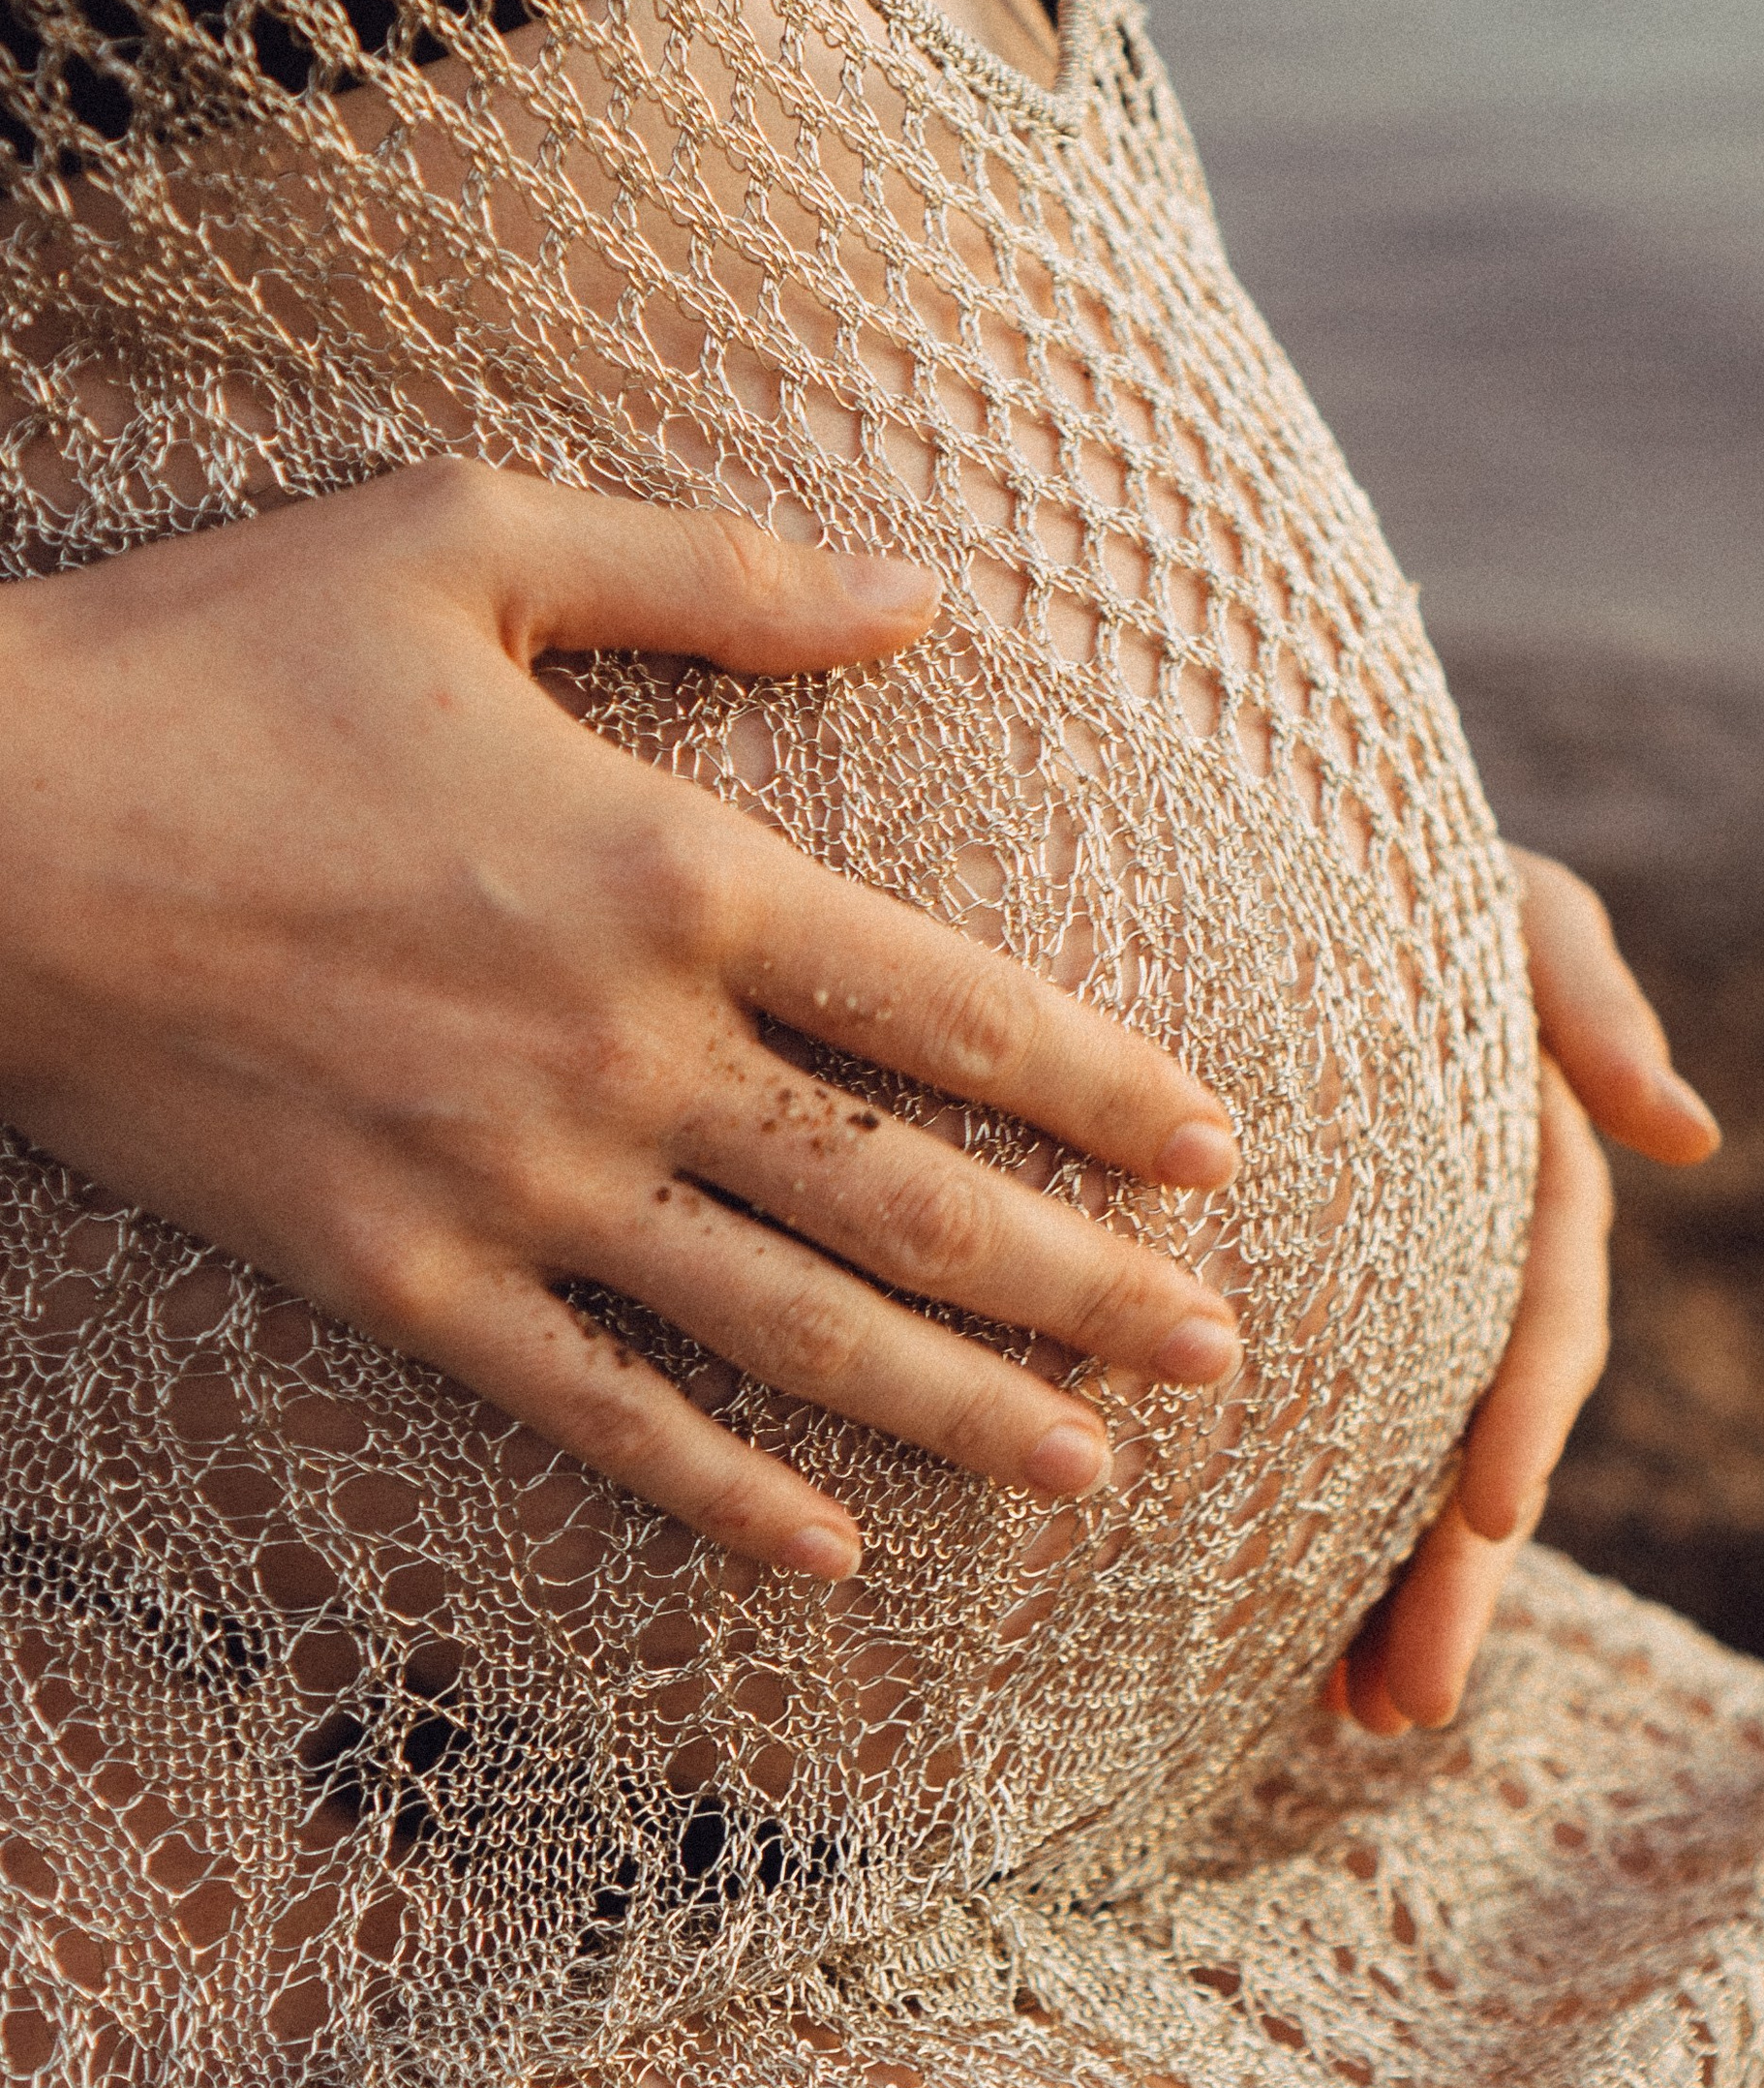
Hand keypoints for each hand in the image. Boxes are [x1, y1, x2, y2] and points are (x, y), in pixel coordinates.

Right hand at [0, 463, 1244, 1576]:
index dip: (1102, 1086)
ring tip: (1095, 1470)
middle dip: (1086, 1285)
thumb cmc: (213, 658)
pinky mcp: (398, 1277)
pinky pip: (595, 1411)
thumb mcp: (473, 539)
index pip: (950, 1003)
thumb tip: (927, 586)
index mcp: (671, 866)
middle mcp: (627, 1053)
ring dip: (957, 1407)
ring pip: (788, 1329)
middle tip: (1227, 1350)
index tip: (1220, 1154)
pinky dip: (717, 1488)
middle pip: (911, 1198)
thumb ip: (719, 570)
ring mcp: (515, 1187)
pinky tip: (828, 1548)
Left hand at [1331, 849, 1717, 1732]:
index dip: (1521, 1412)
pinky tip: (1300, 1664)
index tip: (1489, 1513)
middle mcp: (1474, 1256)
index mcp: (1525, 1169)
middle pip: (1477, 1435)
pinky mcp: (1325, 1318)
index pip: (1539, 1311)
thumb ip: (1590, 997)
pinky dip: (1333, 1549)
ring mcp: (1407, 1297)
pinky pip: (1331, 1443)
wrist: (1289, 857)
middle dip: (1451, 1575)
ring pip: (1409, 1469)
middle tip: (1402, 1706)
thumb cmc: (1411, 861)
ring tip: (1364, 1725)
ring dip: (1399, 1599)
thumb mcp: (1516, 902)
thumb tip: (1690, 1137)